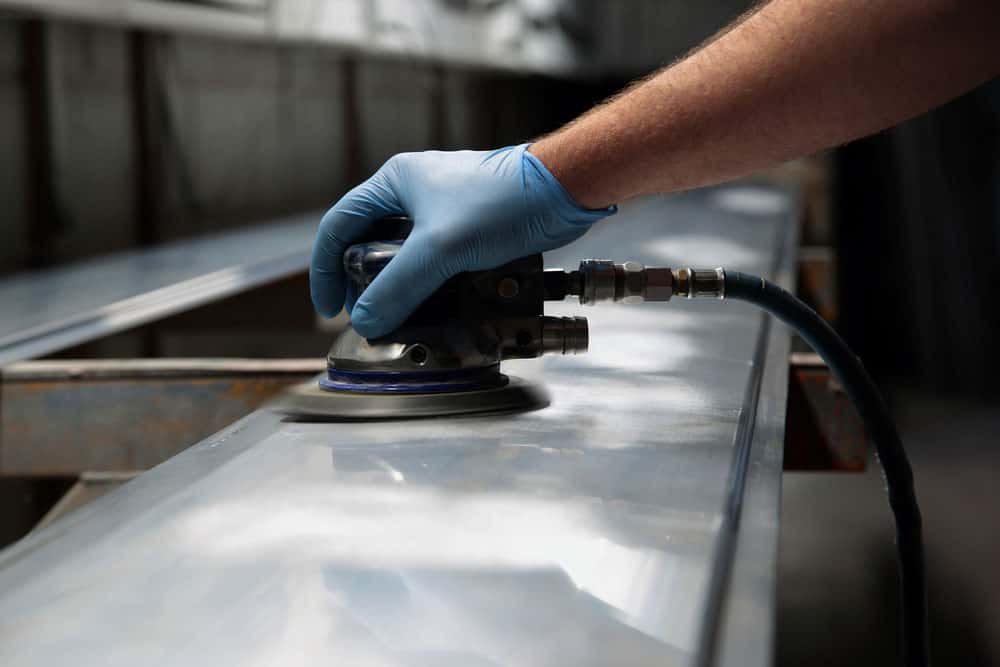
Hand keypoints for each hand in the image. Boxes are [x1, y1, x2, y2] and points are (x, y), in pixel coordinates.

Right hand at [309, 143, 615, 338]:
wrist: (562, 192)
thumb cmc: (503, 201)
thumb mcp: (440, 249)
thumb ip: (398, 286)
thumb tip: (366, 320)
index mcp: (395, 182)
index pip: (339, 225)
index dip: (326, 269)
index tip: (331, 307)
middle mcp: (414, 193)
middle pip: (369, 244)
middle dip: (363, 282)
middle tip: (368, 315)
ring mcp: (443, 212)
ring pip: (405, 256)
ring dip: (400, 288)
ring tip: (401, 317)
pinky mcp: (469, 230)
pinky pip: (436, 263)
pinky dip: (430, 287)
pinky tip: (436, 308)